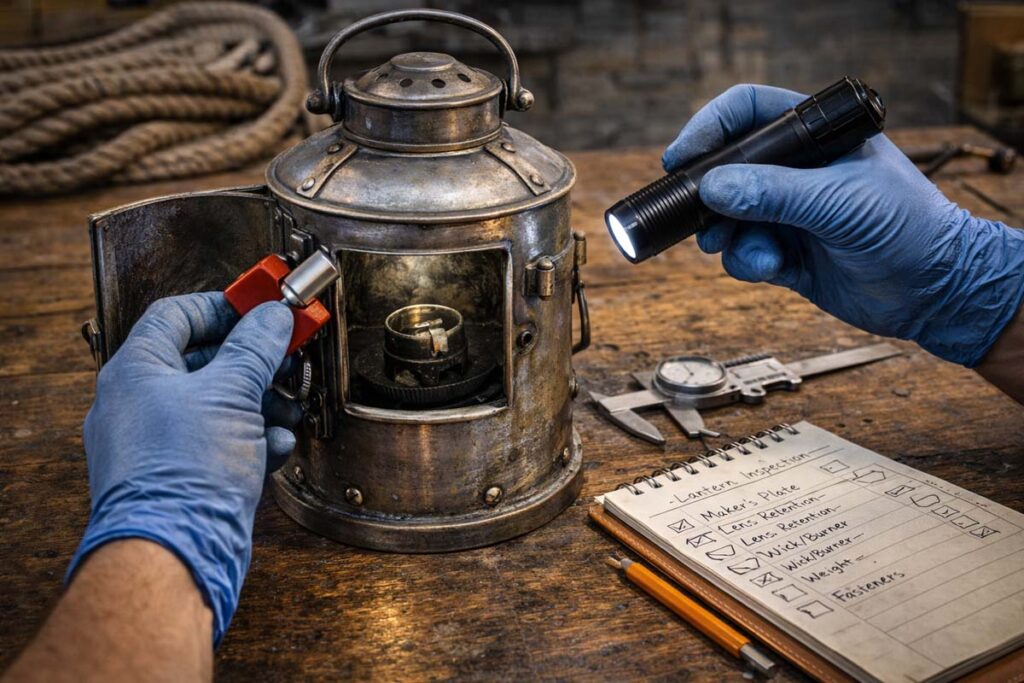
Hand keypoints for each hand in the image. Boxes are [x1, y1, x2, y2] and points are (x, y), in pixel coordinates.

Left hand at [67, 292, 298, 644]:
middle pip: (205, 361)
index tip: (261, 309)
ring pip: (218, 405)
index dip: (222, 307)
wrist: (175, 551)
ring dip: (261, 403)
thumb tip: (272, 317)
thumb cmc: (185, 471)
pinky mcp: (182, 477)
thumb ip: (255, 348)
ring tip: (289, 408)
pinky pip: (220, 443)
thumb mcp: (231, 393)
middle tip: (288, 357)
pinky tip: (274, 447)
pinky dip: (251, 440)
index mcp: (136, 372)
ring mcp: (160, 443)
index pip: (175, 315)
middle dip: (254, 361)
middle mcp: (141, 404)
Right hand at [663, 84, 1023, 366]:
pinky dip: (747, 261)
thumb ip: (773, 193)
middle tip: (693, 213)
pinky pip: (744, 251)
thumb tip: (713, 186)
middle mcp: (798, 169)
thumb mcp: (838, 202)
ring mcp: (789, 211)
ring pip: (729, 216)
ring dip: (725, 234)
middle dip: (708, 193)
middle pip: (728, 167)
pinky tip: (770, 267)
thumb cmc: (907, 227)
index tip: (682, 157)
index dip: (711, 127)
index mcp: (817, 135)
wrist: (935, 290)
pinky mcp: (785, 252)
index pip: (750, 112)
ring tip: (735, 246)